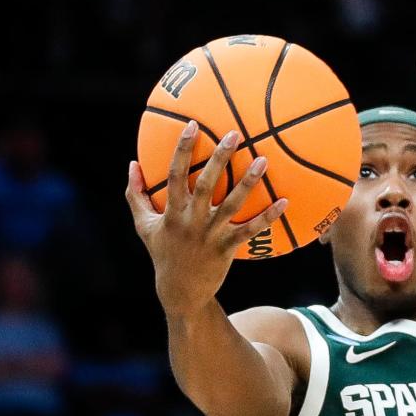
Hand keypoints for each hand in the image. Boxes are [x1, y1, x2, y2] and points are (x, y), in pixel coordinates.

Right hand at [125, 125, 287, 317]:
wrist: (180, 291)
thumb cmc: (163, 253)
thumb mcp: (144, 225)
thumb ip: (135, 194)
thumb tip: (131, 164)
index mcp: (171, 211)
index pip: (174, 174)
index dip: (182, 149)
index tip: (192, 125)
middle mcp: (190, 221)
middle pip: (205, 184)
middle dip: (219, 158)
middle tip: (234, 134)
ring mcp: (210, 235)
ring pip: (231, 204)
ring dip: (248, 182)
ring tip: (263, 161)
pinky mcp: (226, 249)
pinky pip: (250, 230)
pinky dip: (267, 217)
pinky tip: (284, 202)